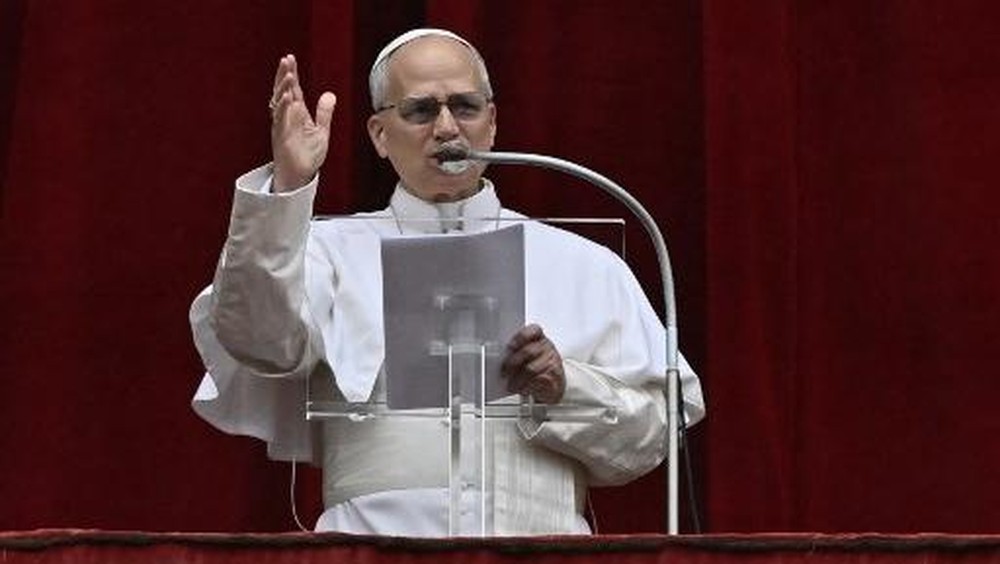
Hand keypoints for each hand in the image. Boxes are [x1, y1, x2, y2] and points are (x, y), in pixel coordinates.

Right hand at [269, 54, 336, 191]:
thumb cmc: (308, 155)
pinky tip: (287, 96)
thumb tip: (330, 94)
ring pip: (279, 101)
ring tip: (288, 73)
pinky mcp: (281, 135)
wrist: (300, 175)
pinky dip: (283, 106)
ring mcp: (282, 124)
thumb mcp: (321, 131)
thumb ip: (324, 113)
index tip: (290, 58)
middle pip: (283, 90)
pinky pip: (280, 118)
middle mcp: (287, 116)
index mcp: (297, 113)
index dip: (291, 74)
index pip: (293, 89)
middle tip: (286, 59)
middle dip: (284, 75)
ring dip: (283, 87)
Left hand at [501, 324, 565, 403]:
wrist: (555, 384)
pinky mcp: (554, 377)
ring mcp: (552, 361)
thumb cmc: (538, 367)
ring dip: (517, 379)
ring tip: (511, 386)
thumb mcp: (529, 355)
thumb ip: (518, 352)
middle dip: (513, 363)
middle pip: (528, 351)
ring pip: (531, 369)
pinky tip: (521, 390)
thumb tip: (500, 358)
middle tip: (504, 373)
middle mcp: (548, 347)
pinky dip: (526, 387)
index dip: (521, 337)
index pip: (534, 330)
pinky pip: (537, 381)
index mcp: (540, 338)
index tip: (510, 346)